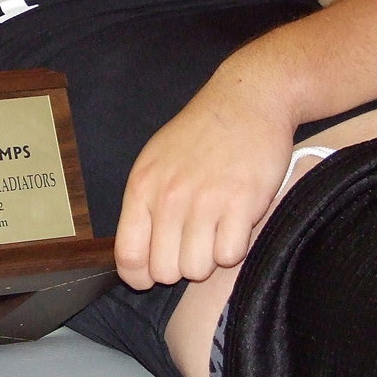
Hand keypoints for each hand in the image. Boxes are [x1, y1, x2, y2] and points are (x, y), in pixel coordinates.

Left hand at [113, 70, 296, 289]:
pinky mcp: (242, 203)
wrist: (248, 100)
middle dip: (181, 264)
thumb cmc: (202, 133)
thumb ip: (145, 204)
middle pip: (165, 271)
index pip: (128, 257)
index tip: (154, 273)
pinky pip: (231, 255)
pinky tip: (237, 222)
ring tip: (217, 227)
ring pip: (198, 270)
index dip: (141, 276)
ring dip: (210, 257)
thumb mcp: (157, 160)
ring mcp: (206, 201)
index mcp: (143, 186)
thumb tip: (139, 256)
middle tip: (195, 240)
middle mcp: (170, 196)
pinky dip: (235, 247)